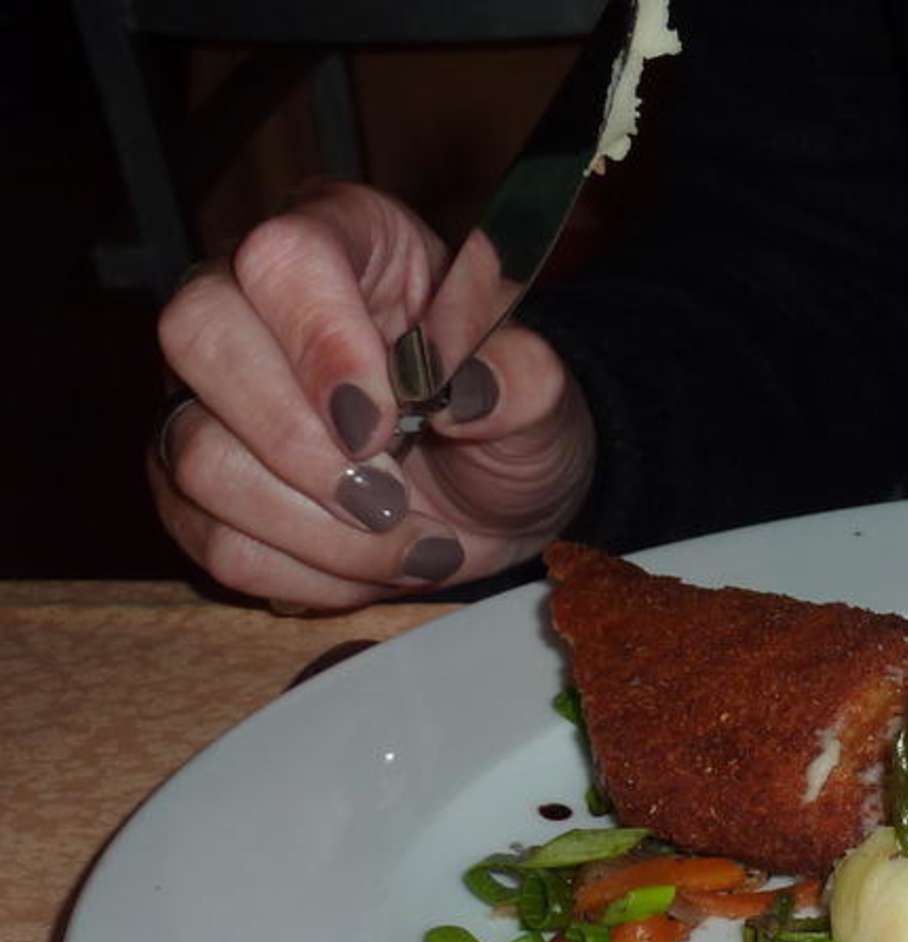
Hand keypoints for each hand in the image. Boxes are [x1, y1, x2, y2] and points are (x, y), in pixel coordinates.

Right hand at [151, 181, 597, 608]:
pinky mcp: (201, 486)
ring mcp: (211, 395)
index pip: (282, 255)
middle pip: (197, 338)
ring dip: (318, 531)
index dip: (322, 341)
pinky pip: (214, 540)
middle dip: (301, 448)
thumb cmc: (511, 420)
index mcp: (347, 240)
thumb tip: (471, 392)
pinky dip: (306, 573)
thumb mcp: (547, 396)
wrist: (501, 498)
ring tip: (412, 544)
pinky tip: (372, 563)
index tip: (383, 422)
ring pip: (197, 458)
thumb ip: (524, 378)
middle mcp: (250, 301)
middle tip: (393, 499)